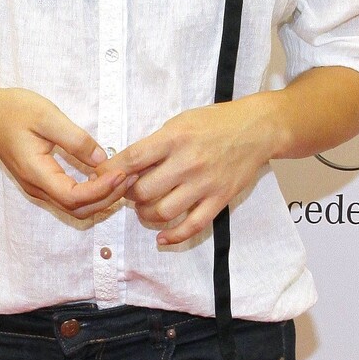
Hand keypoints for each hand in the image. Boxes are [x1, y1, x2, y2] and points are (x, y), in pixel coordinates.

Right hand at [0, 86, 136, 216]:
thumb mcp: (47, 116)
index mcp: (36, 172)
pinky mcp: (40, 182)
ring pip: (74, 207)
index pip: (74, 197)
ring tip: (123, 178)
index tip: (122, 172)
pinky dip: (90, 194)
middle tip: (131, 176)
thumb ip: (75, 139)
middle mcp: (35, 187)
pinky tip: (104, 177)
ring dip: (100, 198)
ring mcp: (36, 187)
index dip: (101, 190)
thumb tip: (100, 158)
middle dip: (107, 197)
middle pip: (77, 209)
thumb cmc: (13, 110)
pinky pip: (68, 198)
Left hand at [89, 99, 273, 245]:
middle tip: (130, 192)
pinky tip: (162, 237)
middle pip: (142, 191)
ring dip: (146, 215)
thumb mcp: (179, 122)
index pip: (131, 159)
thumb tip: (124, 165)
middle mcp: (188, 162)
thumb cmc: (214, 123)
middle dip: (129, 195)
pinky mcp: (219, 200)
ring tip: (145, 209)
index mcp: (174, 138)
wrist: (257, 129)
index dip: (110, 172)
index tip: (101, 178)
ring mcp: (204, 184)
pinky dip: (173, 236)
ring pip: (162, 212)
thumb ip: (154, 144)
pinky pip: (192, 226)